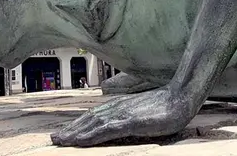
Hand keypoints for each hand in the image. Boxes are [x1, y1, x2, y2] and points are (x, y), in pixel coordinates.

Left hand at [50, 87, 191, 146]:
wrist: (181, 96)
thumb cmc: (166, 104)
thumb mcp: (143, 110)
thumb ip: (130, 115)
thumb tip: (122, 123)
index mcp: (119, 106)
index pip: (93, 116)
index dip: (77, 124)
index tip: (64, 131)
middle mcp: (117, 108)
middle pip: (88, 119)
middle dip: (70, 129)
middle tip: (54, 137)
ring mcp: (122, 114)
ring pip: (92, 124)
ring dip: (74, 133)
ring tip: (60, 140)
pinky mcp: (130, 121)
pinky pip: (105, 130)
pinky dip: (90, 135)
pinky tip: (80, 141)